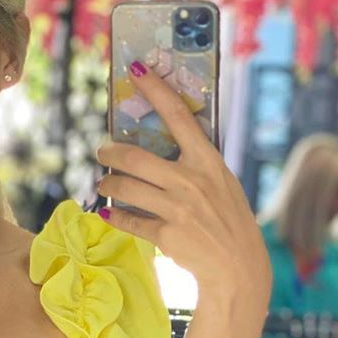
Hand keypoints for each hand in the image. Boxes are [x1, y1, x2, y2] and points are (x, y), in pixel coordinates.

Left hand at [96, 61, 271, 310]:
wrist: (237, 266)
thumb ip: (196, 164)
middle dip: (110, 153)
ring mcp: (178, 209)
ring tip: (103, 183)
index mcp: (209, 161)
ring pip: (126, 188)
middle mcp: (192, 181)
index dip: (156, 91)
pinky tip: (107, 213)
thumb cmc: (227, 220)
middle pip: (136, 158)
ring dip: (107, 184)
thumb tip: (165, 145)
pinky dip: (114, 216)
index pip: (179, 117)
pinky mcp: (166, 235)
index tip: (136, 70)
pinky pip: (129, 220)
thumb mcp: (222, 183)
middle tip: (100, 151)